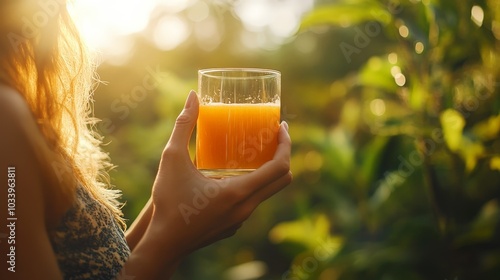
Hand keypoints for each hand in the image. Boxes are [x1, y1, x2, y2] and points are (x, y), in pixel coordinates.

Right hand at [150, 90, 291, 258]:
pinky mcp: (233, 226)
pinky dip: (252, 185)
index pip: (280, 167)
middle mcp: (246, 207)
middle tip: (273, 136)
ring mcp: (241, 220)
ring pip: (266, 192)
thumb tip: (192, 96)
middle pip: (282, 180)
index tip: (281, 128)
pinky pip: (252, 203)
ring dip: (267, 170)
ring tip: (252, 151)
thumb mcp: (172, 159)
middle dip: (283, 154)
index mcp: (239, 191)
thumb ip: (183, 125)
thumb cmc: (168, 202)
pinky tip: (232, 175)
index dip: (286, 144)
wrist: (163, 243)